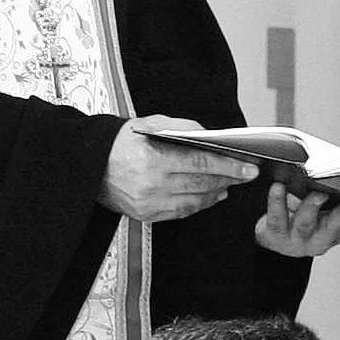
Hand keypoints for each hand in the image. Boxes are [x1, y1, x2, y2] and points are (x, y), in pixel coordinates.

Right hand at [100, 116, 258, 223]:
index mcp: (153, 160)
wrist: (90, 165)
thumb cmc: (122, 141)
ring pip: (195, 201)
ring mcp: (149, 203)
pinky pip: (181, 212)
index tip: (249, 168)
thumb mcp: (149, 124)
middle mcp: (152, 185)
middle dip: (229, 179)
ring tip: (230, 183)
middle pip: (202, 184)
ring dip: (216, 192)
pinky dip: (200, 204)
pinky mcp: (146, 215)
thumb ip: (182, 128)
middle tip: (246, 174)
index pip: (201, 164)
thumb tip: (211, 138)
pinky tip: (211, 195)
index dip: (229, 167)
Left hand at [256, 181, 339, 257]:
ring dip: (313, 207)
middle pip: (333, 228)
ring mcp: (295, 239)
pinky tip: (278, 186)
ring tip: (318, 193)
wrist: (265, 236)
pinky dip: (277, 201)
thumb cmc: (296, 216)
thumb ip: (335, 196)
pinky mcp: (273, 234)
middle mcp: (317, 240)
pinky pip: (277, 217)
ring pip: (306, 223)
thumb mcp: (320, 210)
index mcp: (333, 233)